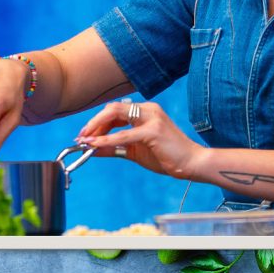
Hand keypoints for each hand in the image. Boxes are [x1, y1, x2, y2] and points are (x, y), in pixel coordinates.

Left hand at [76, 101, 205, 179]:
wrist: (192, 163)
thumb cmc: (167, 157)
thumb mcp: (135, 151)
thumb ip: (114, 148)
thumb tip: (92, 148)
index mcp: (146, 111)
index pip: (115, 110)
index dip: (98, 122)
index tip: (85, 134)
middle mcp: (148, 109)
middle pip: (112, 108)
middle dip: (93, 122)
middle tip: (81, 136)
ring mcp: (151, 118)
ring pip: (115, 114)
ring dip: (96, 127)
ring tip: (85, 140)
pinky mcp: (153, 131)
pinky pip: (123, 134)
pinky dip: (106, 139)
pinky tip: (95, 144)